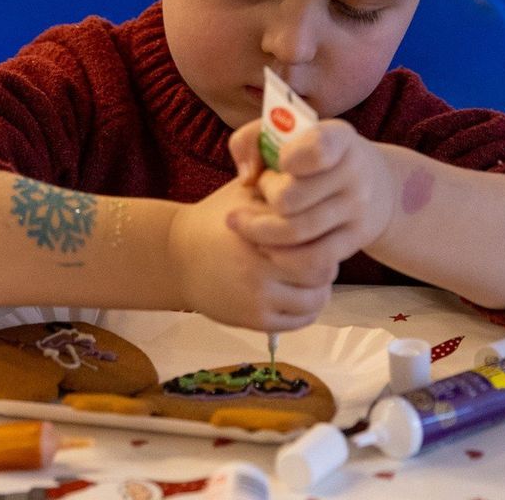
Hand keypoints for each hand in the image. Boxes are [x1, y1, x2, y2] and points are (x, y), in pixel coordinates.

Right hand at [167, 177, 334, 332]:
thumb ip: (277, 188)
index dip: (323, 233)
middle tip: (323, 252)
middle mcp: (259, 266)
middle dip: (326, 261)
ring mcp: (257, 297)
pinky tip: (301, 292)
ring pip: (314, 300)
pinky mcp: (254, 320)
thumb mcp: (244, 191)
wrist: (178, 256)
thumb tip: (316, 183)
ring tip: (312, 274)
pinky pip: (298, 321)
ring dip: (320, 287)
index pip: (313, 238)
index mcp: (259, 230)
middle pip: (320, 271)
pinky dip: (307, 309)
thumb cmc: (216, 218)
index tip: (320, 228)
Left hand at [227, 119, 397, 273]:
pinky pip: (312, 259)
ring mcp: (358, 208)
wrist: (373, 185)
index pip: (316, 148)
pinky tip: (268, 246)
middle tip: (261, 189)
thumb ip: (251, 140)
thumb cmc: (312, 155)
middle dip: (264, 195)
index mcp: (338, 137)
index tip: (279, 161)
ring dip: (260, 231)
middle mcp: (354, 171)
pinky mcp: (355, 239)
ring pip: (295, 231)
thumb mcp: (288, 133)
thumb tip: (247, 177)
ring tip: (248, 222)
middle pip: (289, 197)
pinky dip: (282, 257)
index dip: (289, 157)